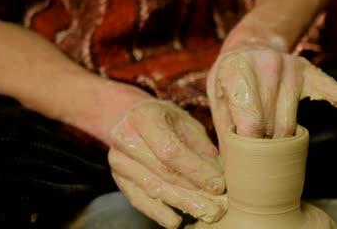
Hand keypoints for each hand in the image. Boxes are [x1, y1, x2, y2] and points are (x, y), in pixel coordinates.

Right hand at [108, 99, 227, 228]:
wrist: (131, 118)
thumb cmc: (166, 119)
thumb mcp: (186, 122)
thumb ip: (201, 147)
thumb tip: (218, 175)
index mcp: (145, 117)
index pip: (171, 150)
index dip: (196, 170)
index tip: (218, 184)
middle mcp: (126, 138)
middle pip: (162, 172)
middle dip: (193, 191)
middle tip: (217, 207)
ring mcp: (118, 160)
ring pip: (152, 188)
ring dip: (181, 203)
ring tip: (204, 213)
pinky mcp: (118, 178)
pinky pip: (139, 199)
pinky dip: (158, 212)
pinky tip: (175, 221)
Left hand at [207, 46, 336, 149]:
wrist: (251, 46)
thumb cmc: (232, 78)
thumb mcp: (217, 96)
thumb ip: (224, 127)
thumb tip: (231, 166)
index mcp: (235, 69)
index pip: (250, 121)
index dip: (250, 144)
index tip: (248, 154)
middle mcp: (265, 64)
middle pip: (273, 126)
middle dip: (265, 144)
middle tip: (258, 149)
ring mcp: (289, 66)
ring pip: (291, 122)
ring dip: (283, 138)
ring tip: (272, 140)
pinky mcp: (307, 70)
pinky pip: (329, 87)